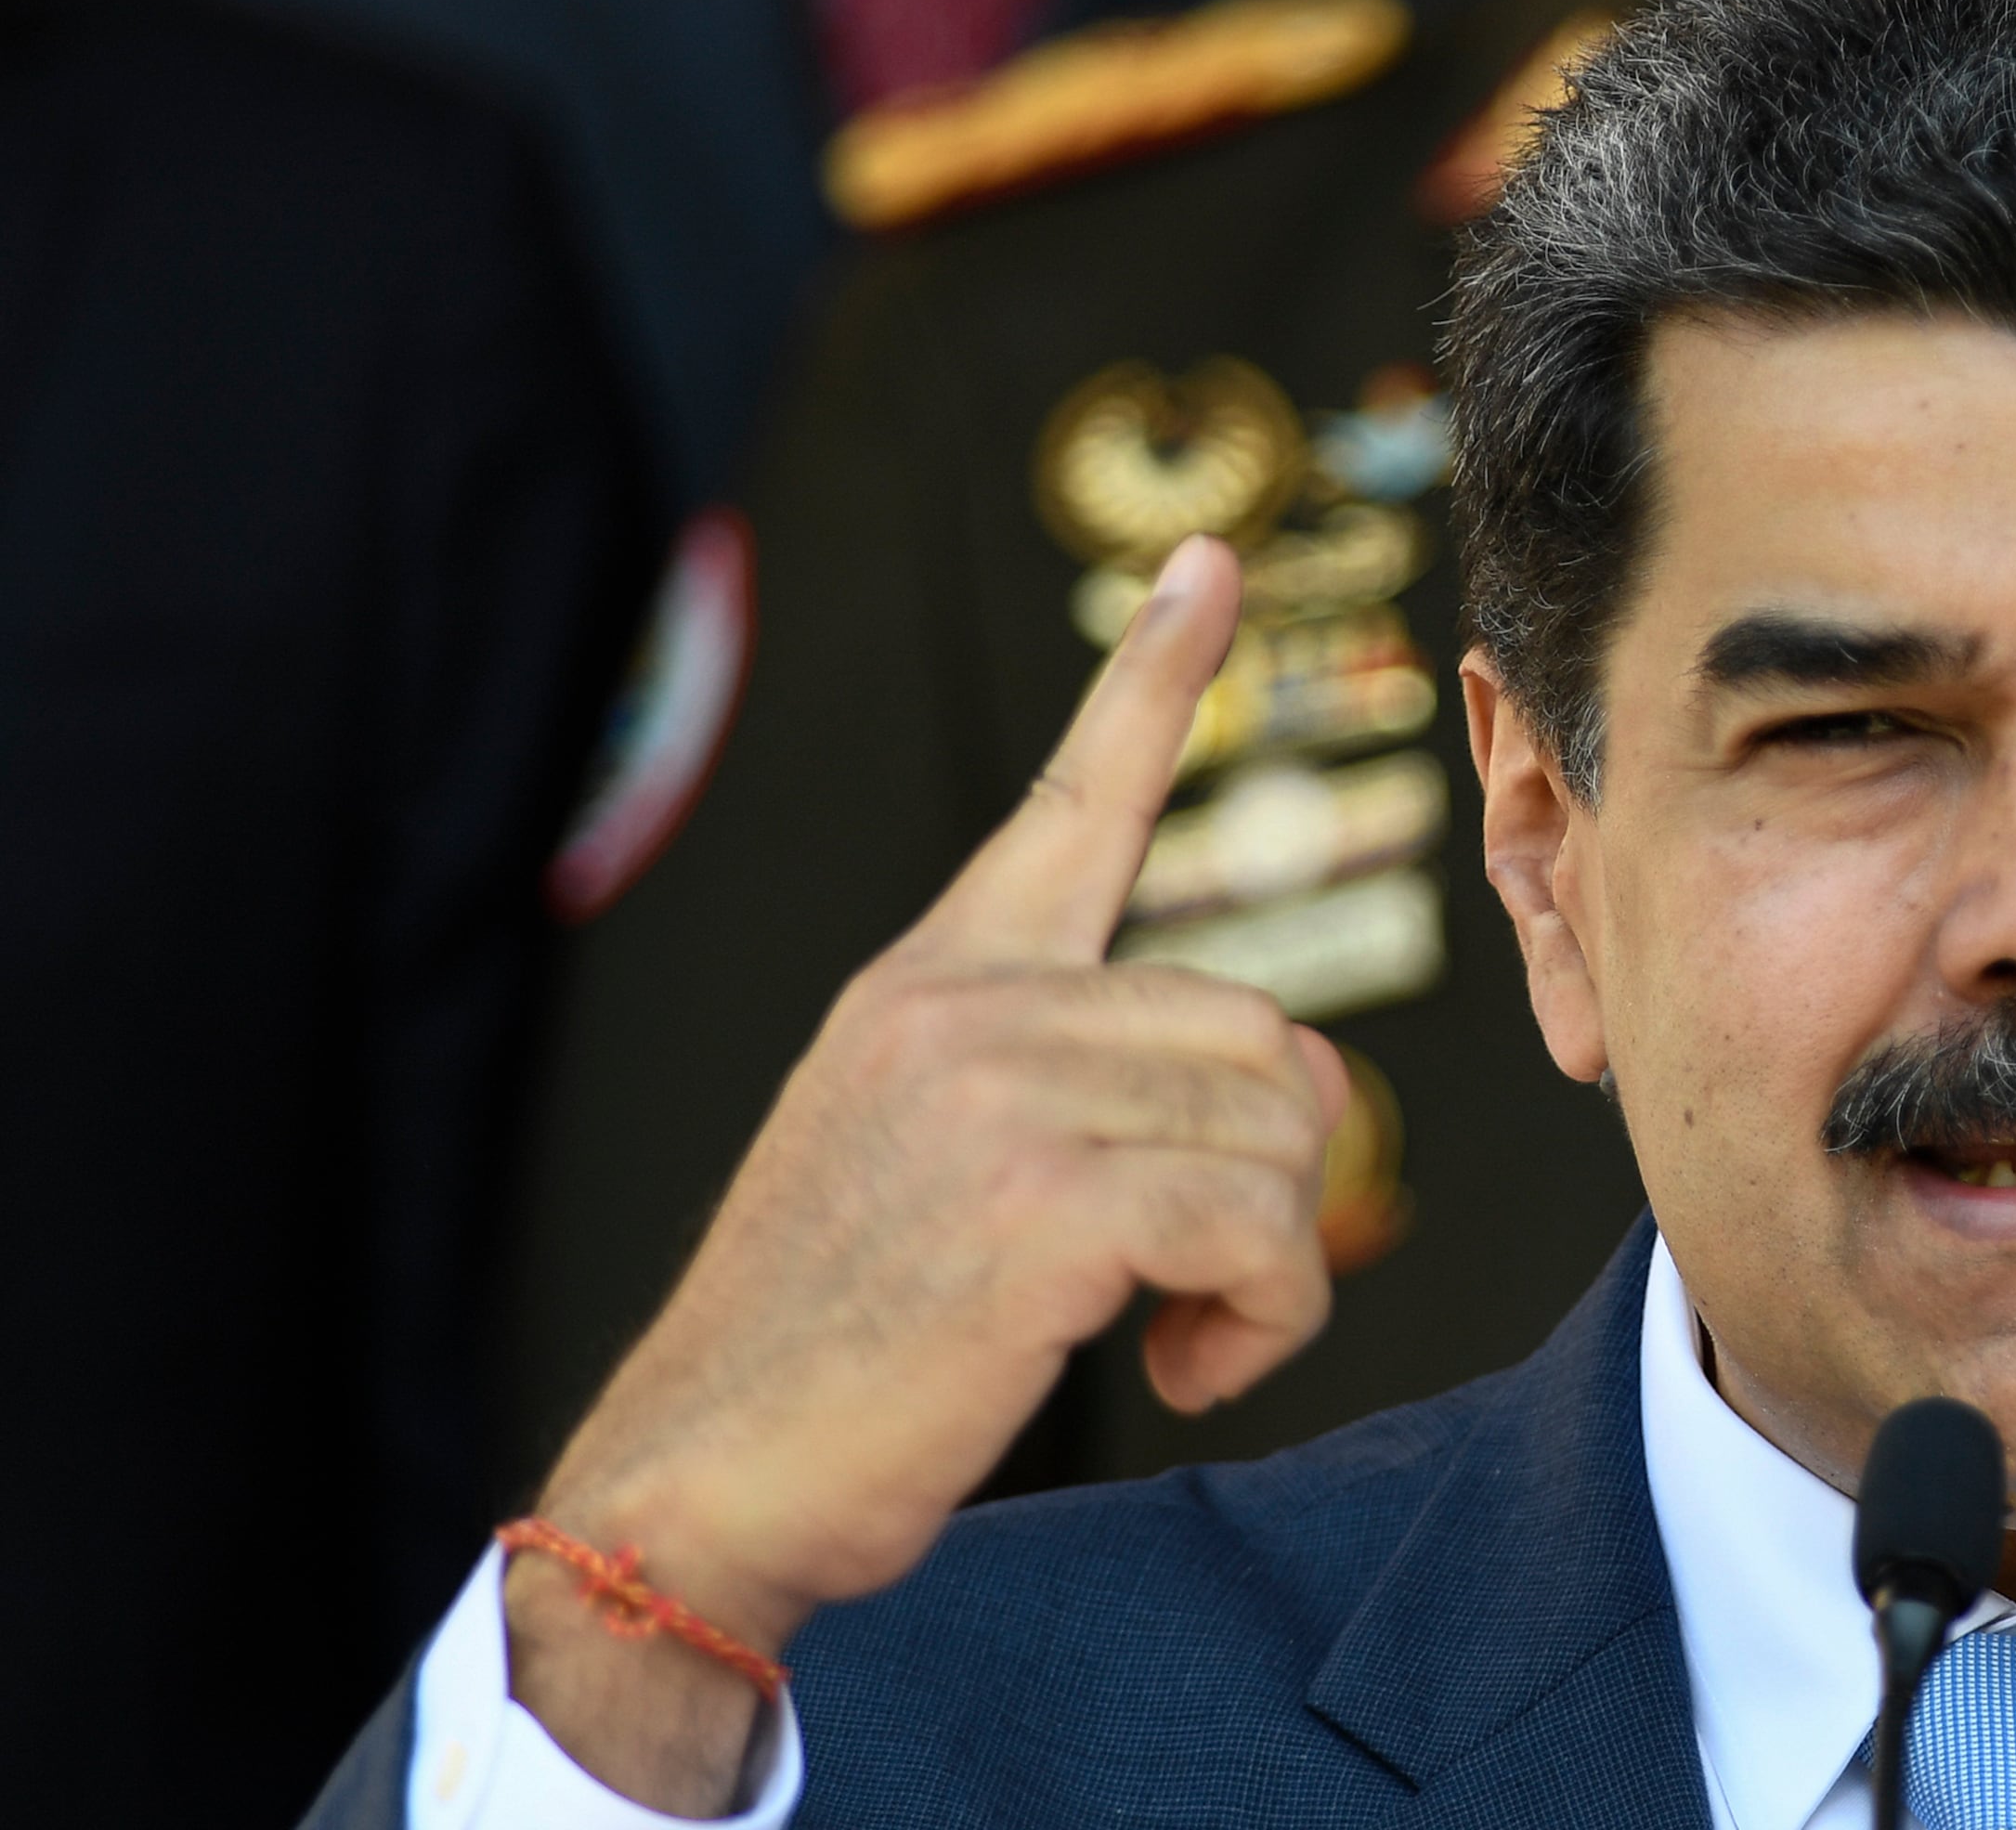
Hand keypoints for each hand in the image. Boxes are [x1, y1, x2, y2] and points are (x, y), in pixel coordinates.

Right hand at [504, 536, 1345, 1809]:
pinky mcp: (1046, 1202)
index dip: (1151, 684)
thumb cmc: (834, 1353)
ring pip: (1283, 1136)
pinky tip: (1182, 1365)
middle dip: (1269, 1180)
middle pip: (1264, 1036)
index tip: (1202, 565)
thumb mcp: (921, 1165)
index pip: (1066, 803)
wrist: (700, 1482)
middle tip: (1191, 1284)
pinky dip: (1265, 1317)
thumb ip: (1053, 1087)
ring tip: (1169, 1331)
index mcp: (932, 984)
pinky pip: (1265, 1226)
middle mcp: (965, 1007)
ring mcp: (999, 1093)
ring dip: (1268, 1265)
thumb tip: (1257, 1099)